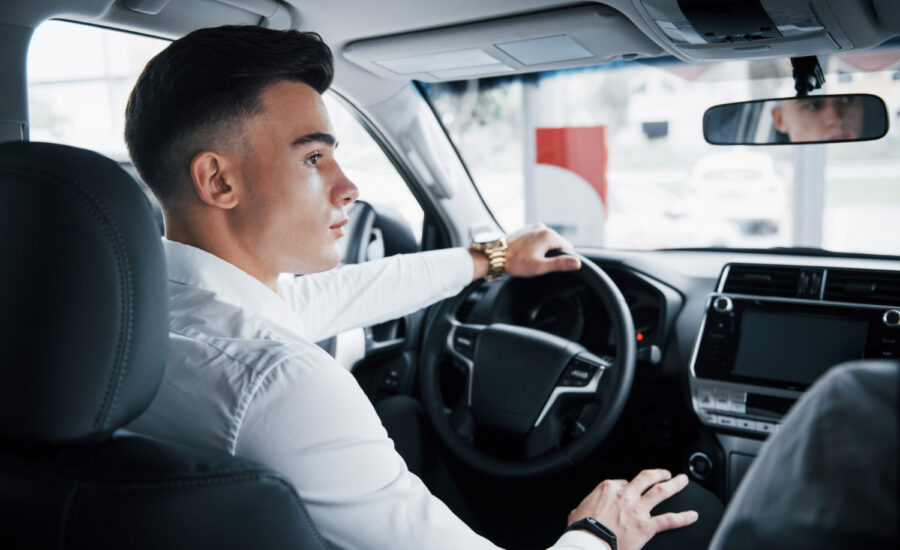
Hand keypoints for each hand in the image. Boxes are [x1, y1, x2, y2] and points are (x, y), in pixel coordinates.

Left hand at [469, 223, 580, 280]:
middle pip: (557, 243)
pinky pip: (539, 238)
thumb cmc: (516, 262)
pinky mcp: (527, 229)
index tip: (548, 264)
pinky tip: (526, 253)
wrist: (496, 255)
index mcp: (549, 235)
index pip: (567, 248)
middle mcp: (543, 227)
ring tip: (529, 258)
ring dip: (543, 250)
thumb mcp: (539, 267)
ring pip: (548, 241)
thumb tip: (577, 263)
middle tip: (536, 262)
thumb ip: (559, 264)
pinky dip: (536, 246)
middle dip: (551, 254)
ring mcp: (534, 227)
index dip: (561, 259)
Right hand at [567, 469, 697, 549]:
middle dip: (658, 474)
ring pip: (661, 492)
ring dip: (674, 485)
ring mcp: (637, 509)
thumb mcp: (577, 513)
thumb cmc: (582, 531)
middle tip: (666, 473)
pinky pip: (669, 520)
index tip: (633, 489)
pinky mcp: (646, 526)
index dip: (630, 486)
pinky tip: (692, 516)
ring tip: (683, 481)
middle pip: (646, 478)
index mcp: (608, 489)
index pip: (624, 482)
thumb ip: (583, 509)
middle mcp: (625, 495)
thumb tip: (579, 513)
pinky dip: (683, 517)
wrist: (588, 544)